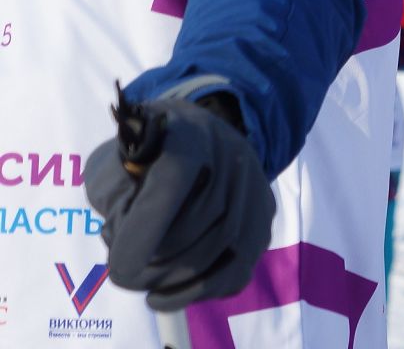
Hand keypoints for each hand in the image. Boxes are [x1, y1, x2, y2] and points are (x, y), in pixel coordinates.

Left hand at [84, 94, 274, 309]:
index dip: (146, 229)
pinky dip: (195, 292)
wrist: (204, 141)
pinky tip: (165, 294)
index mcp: (188, 135)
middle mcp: (232, 160)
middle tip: (120, 271)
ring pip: (214, 255)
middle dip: (147, 265)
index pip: (173, 181)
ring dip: (168, 280)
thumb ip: (116, 189)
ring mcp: (254, 194)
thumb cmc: (151, 150)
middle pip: (191, 229)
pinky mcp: (262, 224)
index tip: (119, 268)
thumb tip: (122, 237)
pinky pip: (234, 272)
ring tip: (141, 279)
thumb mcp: (121, 154)